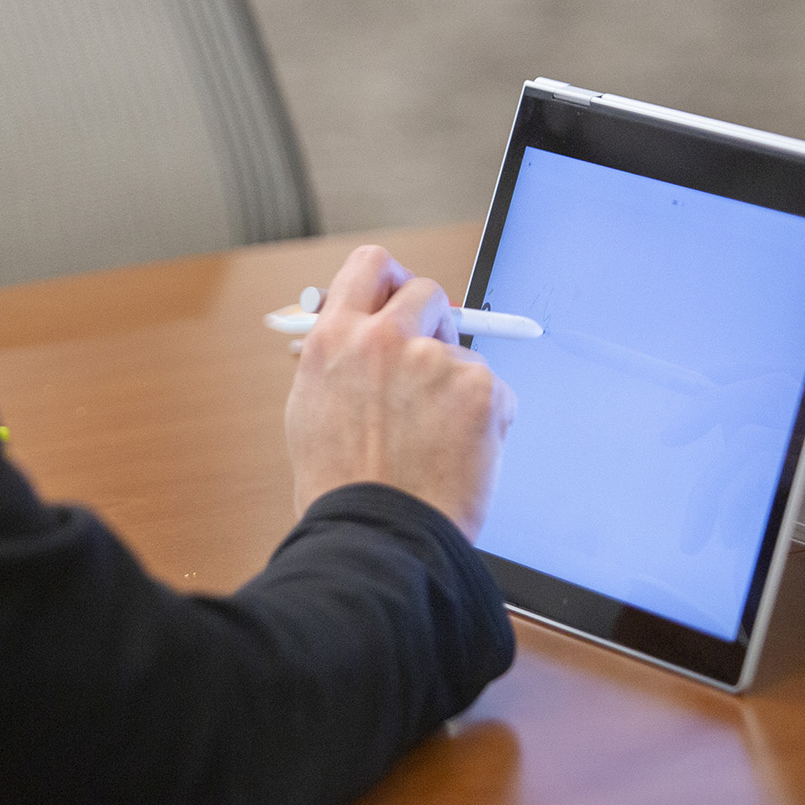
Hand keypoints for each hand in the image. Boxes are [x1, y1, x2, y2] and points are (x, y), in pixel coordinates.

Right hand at [284, 245, 514, 541]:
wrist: (378, 537)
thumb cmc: (342, 488)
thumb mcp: (313, 410)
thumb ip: (337, 361)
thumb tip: (355, 331)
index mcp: (334, 339)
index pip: (369, 267)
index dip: (390, 279)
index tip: (398, 297)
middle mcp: (382, 338)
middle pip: (426, 291)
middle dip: (433, 321)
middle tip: (429, 365)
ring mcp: (433, 361)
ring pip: (459, 354)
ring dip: (453, 388)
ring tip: (432, 443)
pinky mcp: (479, 389)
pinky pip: (492, 391)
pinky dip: (482, 421)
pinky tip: (456, 456)